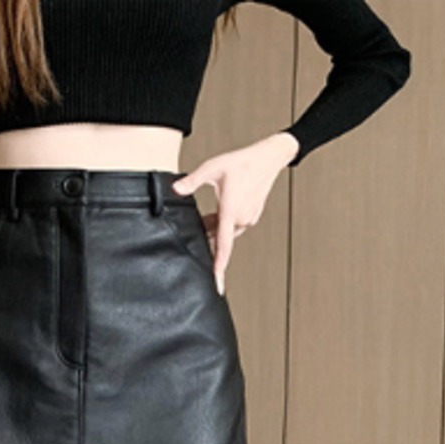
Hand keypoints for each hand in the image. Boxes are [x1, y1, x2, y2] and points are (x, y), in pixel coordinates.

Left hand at [171, 131, 298, 294]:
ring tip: (206, 216)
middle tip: (196, 228)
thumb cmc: (242, 162)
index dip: (218, 266)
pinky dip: (224, 222)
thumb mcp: (212, 168)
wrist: (268, 158)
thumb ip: (192, 181)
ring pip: (227, 231)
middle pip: (220, 238)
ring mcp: (248, 218)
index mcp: (230, 211)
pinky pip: (234, 225)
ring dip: (215, 227)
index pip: (222, 246)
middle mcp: (241, 219)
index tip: (216, 283)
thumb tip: (176, 189)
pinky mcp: (252, 216)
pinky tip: (220, 210)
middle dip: (207, 236)